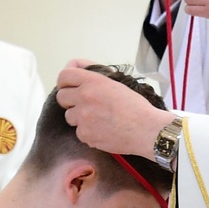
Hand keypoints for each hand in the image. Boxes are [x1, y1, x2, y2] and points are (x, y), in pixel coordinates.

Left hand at [56, 60, 175, 159]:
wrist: (147, 130)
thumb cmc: (137, 108)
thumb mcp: (117, 84)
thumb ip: (96, 78)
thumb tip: (82, 72)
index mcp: (93, 82)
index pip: (64, 76)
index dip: (64, 81)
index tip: (68, 85)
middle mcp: (84, 97)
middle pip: (61, 97)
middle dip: (70, 101)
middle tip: (82, 104)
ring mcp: (83, 118)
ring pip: (70, 116)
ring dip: (80, 118)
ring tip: (99, 119)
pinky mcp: (85, 135)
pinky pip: (79, 132)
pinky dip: (88, 132)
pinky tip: (103, 130)